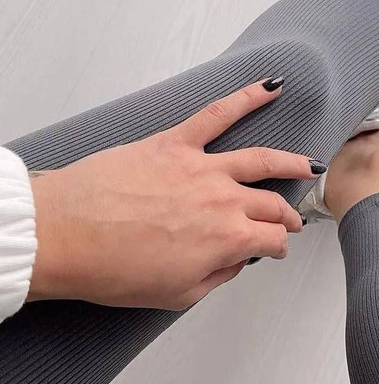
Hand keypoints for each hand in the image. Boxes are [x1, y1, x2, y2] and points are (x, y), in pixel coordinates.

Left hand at [28, 79, 322, 309]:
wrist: (64, 235)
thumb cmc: (112, 269)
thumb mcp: (176, 295)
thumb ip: (216, 276)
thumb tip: (234, 263)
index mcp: (228, 239)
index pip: (271, 240)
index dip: (278, 247)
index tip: (276, 249)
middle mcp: (224, 200)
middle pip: (271, 204)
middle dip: (287, 215)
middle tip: (292, 219)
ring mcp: (202, 167)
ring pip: (261, 160)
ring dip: (291, 162)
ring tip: (308, 164)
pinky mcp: (175, 143)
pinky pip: (218, 114)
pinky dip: (247, 98)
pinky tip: (271, 88)